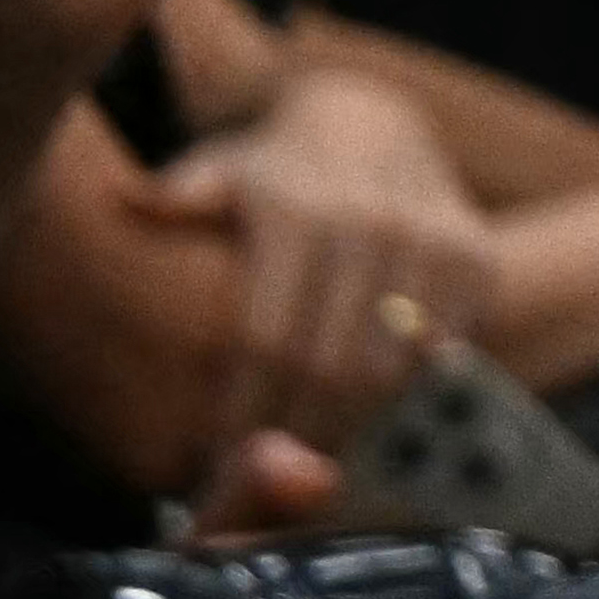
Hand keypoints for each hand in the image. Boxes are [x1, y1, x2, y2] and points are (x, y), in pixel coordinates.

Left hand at [160, 64, 500, 452]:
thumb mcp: (217, 174)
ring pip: (386, 370)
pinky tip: (358, 414)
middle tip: (262, 475)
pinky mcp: (473, 256)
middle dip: (291, 433)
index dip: (243, 410)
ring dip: (344, 426)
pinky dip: (398, 395)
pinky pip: (434, 353)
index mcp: (299, 210)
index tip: (217, 458)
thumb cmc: (272, 172)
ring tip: (304, 456)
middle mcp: (373, 220)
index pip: (267, 338)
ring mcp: (431, 238)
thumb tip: (125, 200)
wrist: (370, 124)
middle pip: (328, 364)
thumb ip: (178, 199)